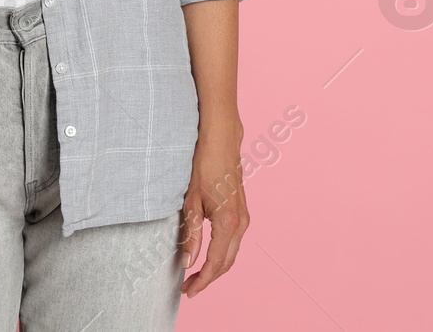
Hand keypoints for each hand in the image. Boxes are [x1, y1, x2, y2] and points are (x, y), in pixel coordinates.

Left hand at [177, 122, 247, 296]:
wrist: (221, 142)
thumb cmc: (203, 167)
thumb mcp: (191, 203)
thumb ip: (191, 235)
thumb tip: (188, 263)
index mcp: (228, 222)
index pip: (215, 263)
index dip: (202, 281)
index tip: (188, 291)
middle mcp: (241, 223)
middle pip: (226, 263)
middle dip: (207, 279)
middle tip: (187, 288)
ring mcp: (244, 218)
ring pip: (231, 254)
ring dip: (215, 268)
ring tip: (194, 277)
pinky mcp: (242, 213)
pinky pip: (233, 242)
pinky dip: (221, 255)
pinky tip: (206, 257)